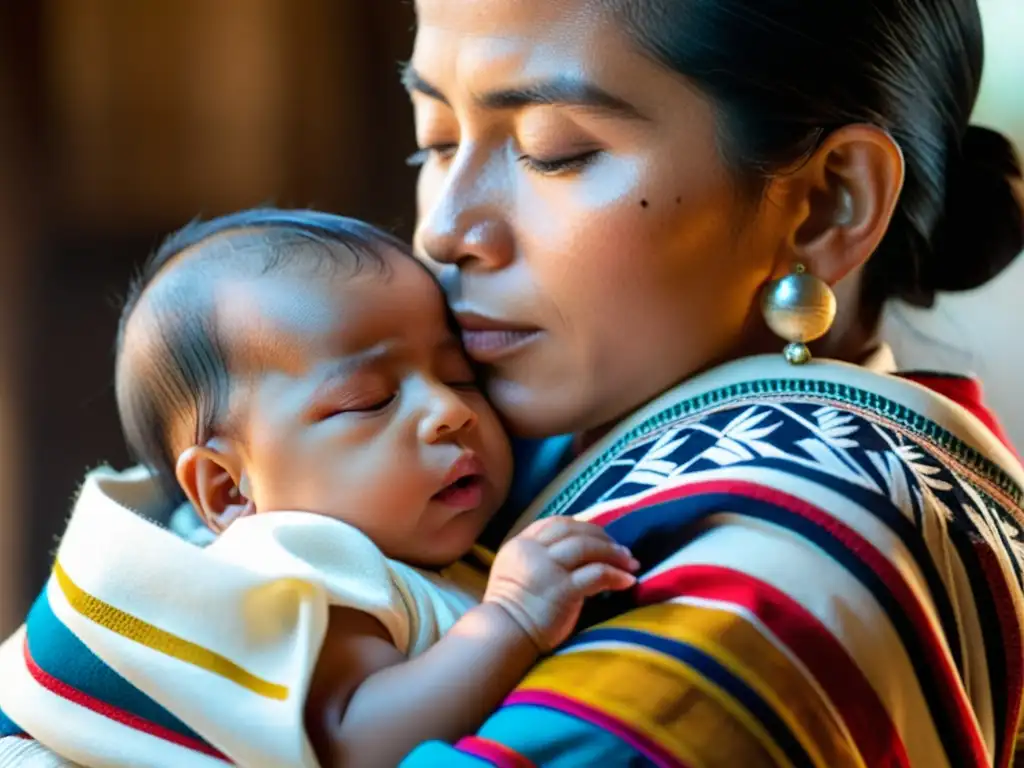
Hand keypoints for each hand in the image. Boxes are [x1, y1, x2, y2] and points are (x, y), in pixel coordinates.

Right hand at [483, 518, 638, 651]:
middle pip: (573, 530)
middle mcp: (532, 551)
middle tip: (621, 548)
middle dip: (601, 536)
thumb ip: (538, 556)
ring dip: (613, 553)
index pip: (555, 523)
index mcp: (520, 545)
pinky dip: (615, 575)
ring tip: (631, 562)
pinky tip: (627, 581)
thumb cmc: (513, 611)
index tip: (599, 535)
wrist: (505, 637)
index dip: (582, 525)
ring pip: (587, 547)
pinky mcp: (563, 590)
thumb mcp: (517, 572)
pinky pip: (596, 574)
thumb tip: (577, 551)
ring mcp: (548, 569)